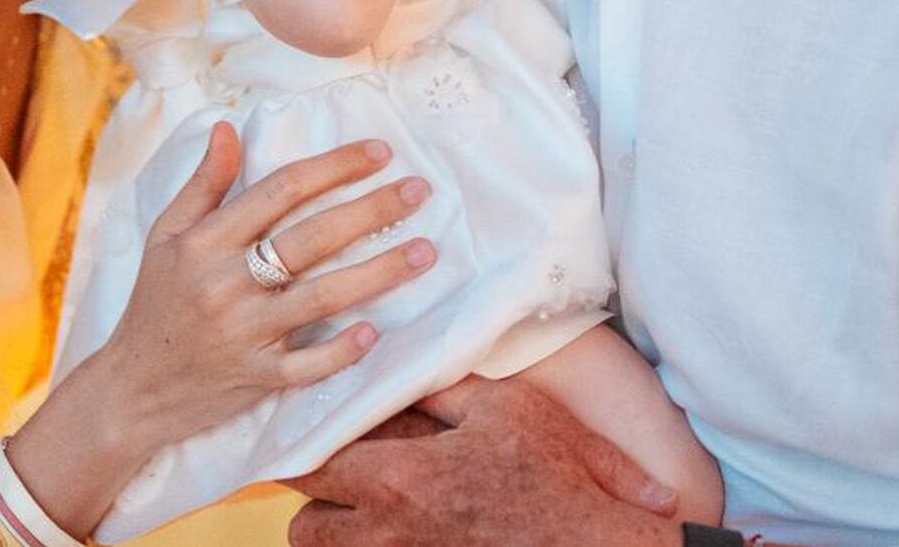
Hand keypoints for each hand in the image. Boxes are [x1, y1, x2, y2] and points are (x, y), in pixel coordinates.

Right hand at [9, 124, 436, 534]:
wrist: (133, 388)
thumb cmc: (155, 303)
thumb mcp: (166, 235)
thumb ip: (203, 184)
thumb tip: (228, 128)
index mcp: (206, 242)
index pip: (280, 191)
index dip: (334, 168)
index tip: (379, 152)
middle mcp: (226, 283)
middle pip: (311, 238)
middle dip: (371, 210)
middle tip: (419, 191)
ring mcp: (244, 333)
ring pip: (321, 297)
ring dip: (378, 273)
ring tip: (424, 251)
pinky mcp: (256, 377)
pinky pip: (306, 365)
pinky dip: (340, 350)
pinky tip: (374, 333)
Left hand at [286, 375, 681, 546]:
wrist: (598, 543)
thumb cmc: (556, 472)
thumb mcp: (502, 408)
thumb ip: (440, 390)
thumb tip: (398, 368)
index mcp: (399, 479)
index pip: (309, 468)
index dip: (299, 452)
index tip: (305, 436)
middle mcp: (391, 534)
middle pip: (305, 532)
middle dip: (313, 507)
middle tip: (337, 481)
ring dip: (339, 537)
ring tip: (367, 513)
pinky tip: (405, 532)